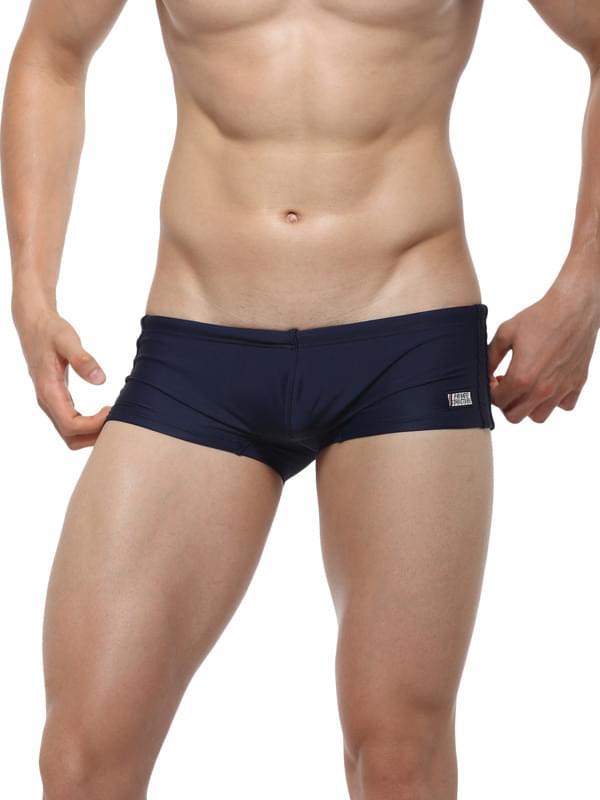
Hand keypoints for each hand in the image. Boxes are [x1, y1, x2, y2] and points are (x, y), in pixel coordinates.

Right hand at [15, 310, 111, 448]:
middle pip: (70, 437)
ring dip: (92, 433)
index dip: (93, 425)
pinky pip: (71, 422)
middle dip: (94, 435)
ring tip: (113, 417)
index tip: (113, 410)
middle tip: (117, 418)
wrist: (34, 324)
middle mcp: (47, 401)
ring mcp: (51, 402)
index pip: (70, 425)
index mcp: (48, 391)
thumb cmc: (51, 331)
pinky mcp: (57, 398)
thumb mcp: (67, 340)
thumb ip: (82, 359)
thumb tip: (100, 380)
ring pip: (70, 434)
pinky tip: (105, 413)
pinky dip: (88, 425)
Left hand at [487, 278, 599, 423]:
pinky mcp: (577, 383)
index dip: (490, 391)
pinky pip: (563, 406)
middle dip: (506, 402)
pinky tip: (548, 383)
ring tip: (526, 386)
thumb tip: (483, 373)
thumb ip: (490, 357)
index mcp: (522, 377)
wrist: (574, 307)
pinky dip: (554, 401)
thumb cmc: (540, 317)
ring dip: (528, 406)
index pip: (497, 401)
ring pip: (538, 416)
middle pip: (514, 416)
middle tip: (506, 385)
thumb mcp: (505, 334)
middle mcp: (542, 389)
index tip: (493, 379)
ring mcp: (561, 388)